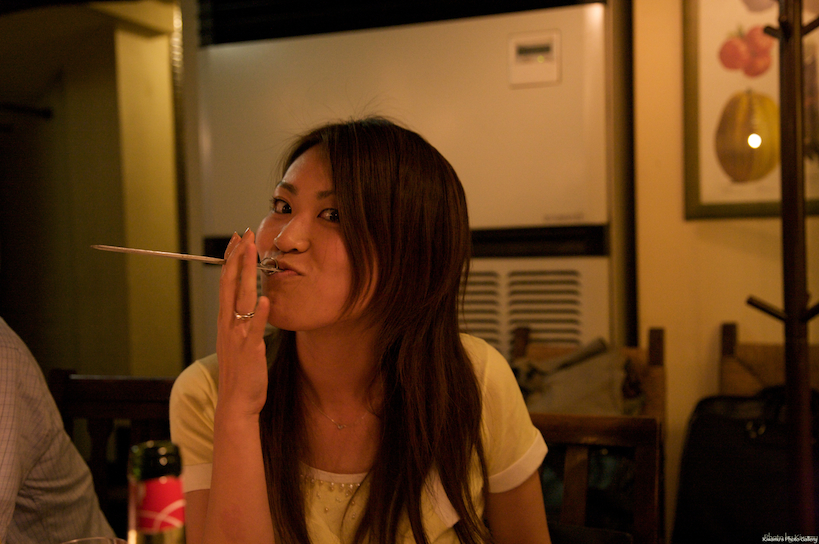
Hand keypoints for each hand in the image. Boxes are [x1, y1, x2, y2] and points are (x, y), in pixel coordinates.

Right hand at [216, 229, 270, 417]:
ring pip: (240, 299)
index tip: (237, 239)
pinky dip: (260, 314)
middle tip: (243, 234)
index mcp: (226, 321)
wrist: (236, 403)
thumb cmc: (241, 373)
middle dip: (237, 257)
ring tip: (251, 252)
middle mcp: (228, 325)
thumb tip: (253, 302)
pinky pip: (254, 329)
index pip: (226, 283)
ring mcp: (238, 336)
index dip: (231, 259)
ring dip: (245, 274)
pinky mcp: (250, 350)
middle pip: (230, 284)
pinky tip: (266, 299)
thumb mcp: (239, 341)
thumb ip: (244, 321)